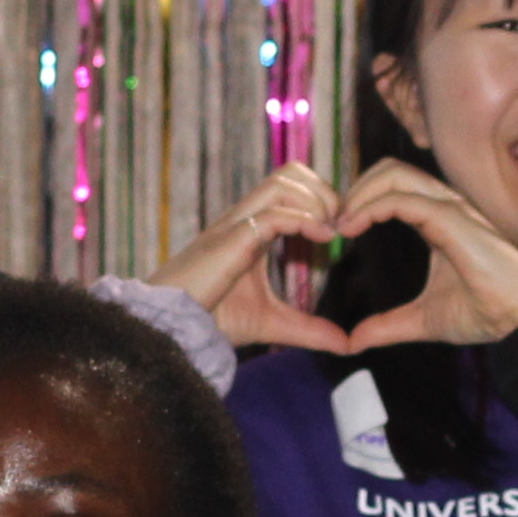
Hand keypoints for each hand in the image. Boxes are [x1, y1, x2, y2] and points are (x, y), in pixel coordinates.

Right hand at [154, 160, 357, 354]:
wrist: (173, 330)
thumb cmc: (211, 321)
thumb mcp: (271, 323)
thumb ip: (308, 329)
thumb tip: (345, 344)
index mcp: (252, 227)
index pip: (290, 186)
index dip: (321, 198)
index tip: (339, 231)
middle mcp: (243, 218)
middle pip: (289, 172)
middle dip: (323, 190)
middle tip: (339, 226)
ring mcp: (234, 225)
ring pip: (282, 182)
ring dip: (316, 200)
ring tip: (330, 232)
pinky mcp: (230, 241)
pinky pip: (274, 214)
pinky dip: (304, 220)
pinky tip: (321, 239)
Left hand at [328, 160, 517, 351]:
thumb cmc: (487, 315)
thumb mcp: (423, 321)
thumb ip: (388, 326)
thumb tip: (354, 342)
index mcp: (439, 221)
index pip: (393, 188)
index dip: (360, 200)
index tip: (338, 231)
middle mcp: (446, 207)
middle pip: (390, 170)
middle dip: (355, 189)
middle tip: (333, 223)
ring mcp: (452, 209)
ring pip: (394, 175)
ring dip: (358, 194)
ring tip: (340, 223)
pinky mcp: (454, 219)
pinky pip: (403, 199)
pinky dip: (372, 207)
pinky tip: (352, 228)